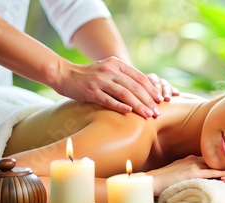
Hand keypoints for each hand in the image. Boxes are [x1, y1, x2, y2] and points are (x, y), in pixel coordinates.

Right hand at [55, 57, 173, 117]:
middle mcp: (110, 70)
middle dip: (148, 100)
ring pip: (125, 93)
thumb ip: (123, 77)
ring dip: (138, 106)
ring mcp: (100, 80)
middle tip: (157, 112)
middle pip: (135, 86)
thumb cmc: (89, 76)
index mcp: (116, 64)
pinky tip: (129, 112)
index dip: (151, 89)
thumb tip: (144, 89)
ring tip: (148, 115)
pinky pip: (108, 100)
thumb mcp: (108, 70)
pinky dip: (120, 106)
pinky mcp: (91, 90)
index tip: (160, 100)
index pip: (139, 77)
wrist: (64, 74)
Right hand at [146, 155, 224, 195]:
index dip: (221, 162)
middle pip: (215, 161)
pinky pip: (211, 173)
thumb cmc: (162, 178)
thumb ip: (186, 171)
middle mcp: (194, 159)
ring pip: (215, 166)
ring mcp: (194, 165)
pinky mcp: (193, 173)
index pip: (210, 159)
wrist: (153, 180)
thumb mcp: (176, 171)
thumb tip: (192, 177)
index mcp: (190, 159)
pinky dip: (222, 173)